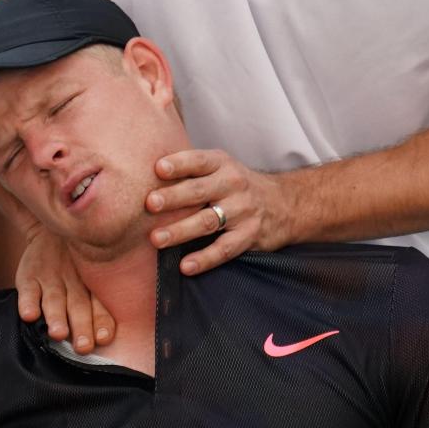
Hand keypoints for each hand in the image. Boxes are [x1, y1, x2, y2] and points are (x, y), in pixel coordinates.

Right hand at [15, 223, 115, 352]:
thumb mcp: (89, 275)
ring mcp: (49, 278)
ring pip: (54, 299)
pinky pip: (28, 289)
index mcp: (90, 285)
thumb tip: (106, 339)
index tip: (103, 338)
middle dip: (82, 326)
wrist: (50, 225)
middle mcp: (72, 282)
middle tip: (83, 347)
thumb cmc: (75, 263)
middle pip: (78, 306)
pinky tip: (29, 315)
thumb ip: (96, 304)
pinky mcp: (28, 275)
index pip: (99, 306)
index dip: (102, 321)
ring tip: (58, 333)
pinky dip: (28, 302)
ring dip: (56, 317)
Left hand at [145, 149, 292, 274]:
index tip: (158, 169)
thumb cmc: (237, 184)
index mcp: (222, 164)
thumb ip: (191, 170)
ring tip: (156, 238)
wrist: (285, 203)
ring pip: (208, 221)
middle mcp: (233, 184)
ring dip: (181, 231)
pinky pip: (225, 249)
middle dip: (174, 198)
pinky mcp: (249, 236)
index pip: (199, 161)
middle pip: (200, 191)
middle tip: (150, 203)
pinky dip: (205, 259)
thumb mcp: (221, 167)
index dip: (179, 164)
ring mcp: (243, 211)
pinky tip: (186, 266)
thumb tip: (143, 174)